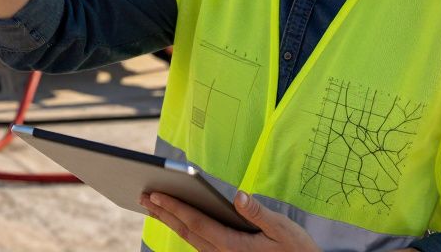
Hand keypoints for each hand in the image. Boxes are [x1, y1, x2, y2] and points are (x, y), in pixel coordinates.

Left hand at [140, 190, 318, 251]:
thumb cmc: (297, 249)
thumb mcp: (283, 229)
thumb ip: (259, 212)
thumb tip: (239, 196)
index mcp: (234, 245)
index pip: (196, 222)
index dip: (174, 207)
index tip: (155, 195)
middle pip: (186, 231)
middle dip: (164, 213)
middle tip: (143, 197)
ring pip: (190, 239)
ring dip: (171, 221)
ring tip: (154, 206)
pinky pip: (199, 244)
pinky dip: (185, 230)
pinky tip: (179, 220)